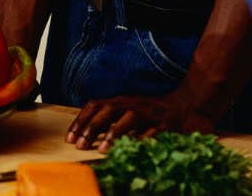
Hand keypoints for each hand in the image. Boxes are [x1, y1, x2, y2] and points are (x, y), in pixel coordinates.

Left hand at [65, 90, 214, 150]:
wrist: (182, 106)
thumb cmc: (148, 112)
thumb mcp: (125, 110)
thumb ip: (107, 120)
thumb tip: (84, 135)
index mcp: (120, 100)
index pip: (94, 105)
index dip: (81, 120)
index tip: (70, 138)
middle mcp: (132, 104)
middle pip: (108, 110)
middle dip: (92, 128)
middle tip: (80, 144)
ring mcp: (147, 113)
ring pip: (128, 120)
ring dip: (113, 134)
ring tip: (101, 148)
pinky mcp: (163, 124)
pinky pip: (149, 133)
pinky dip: (139, 141)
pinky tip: (129, 150)